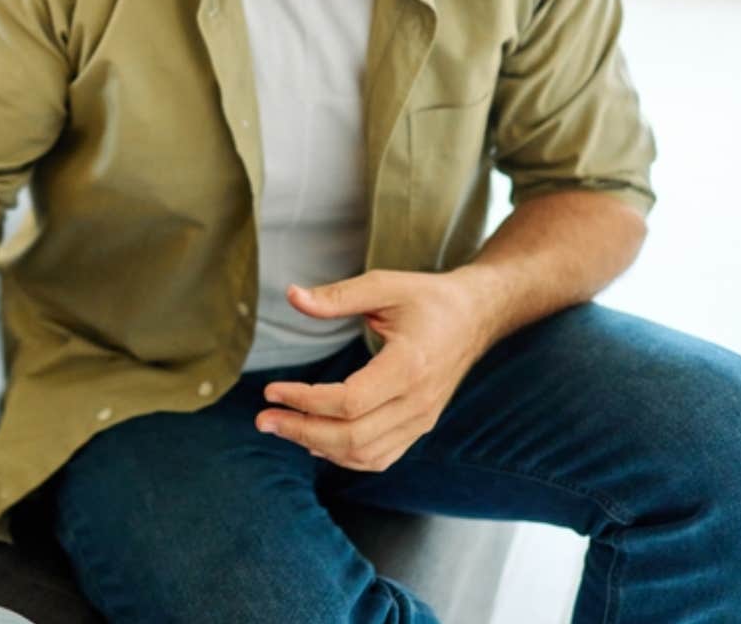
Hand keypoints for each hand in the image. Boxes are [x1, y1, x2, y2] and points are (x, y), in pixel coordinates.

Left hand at [256, 271, 494, 471]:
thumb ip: (338, 296)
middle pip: (353, 436)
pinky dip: (344, 456)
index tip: (272, 391)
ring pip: (365, 454)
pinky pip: (380, 456)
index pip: (350, 401)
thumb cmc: (430, 299)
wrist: (476, 316)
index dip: (305, 401)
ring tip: (282, 428)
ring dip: (318, 446)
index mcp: (409, 366)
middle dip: (302, 431)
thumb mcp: (385, 285)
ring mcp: (421, 419)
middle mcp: (418, 402)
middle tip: (264, 419)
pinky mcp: (420, 426)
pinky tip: (315, 442)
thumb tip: (293, 296)